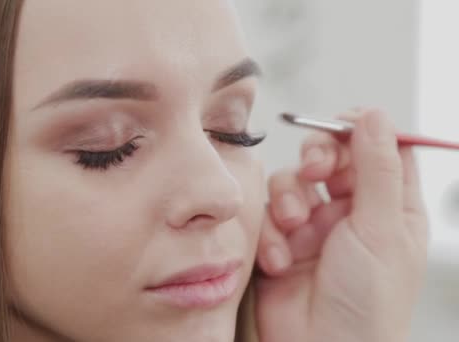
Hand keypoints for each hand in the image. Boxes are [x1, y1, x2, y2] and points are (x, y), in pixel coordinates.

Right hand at [254, 110, 428, 341]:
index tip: (342, 123)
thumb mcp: (381, 228)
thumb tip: (375, 114)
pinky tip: (280, 261)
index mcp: (390, 209)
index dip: (360, 131)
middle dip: (318, 156)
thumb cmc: (367, 303)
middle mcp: (351, 213)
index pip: (379, 150)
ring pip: (293, 181)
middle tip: (315, 168)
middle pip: (332, 156)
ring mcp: (314, 227)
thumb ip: (376, 167)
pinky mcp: (281, 242)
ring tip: (295, 227)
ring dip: (290, 199)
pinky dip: (272, 234)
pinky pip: (269, 215)